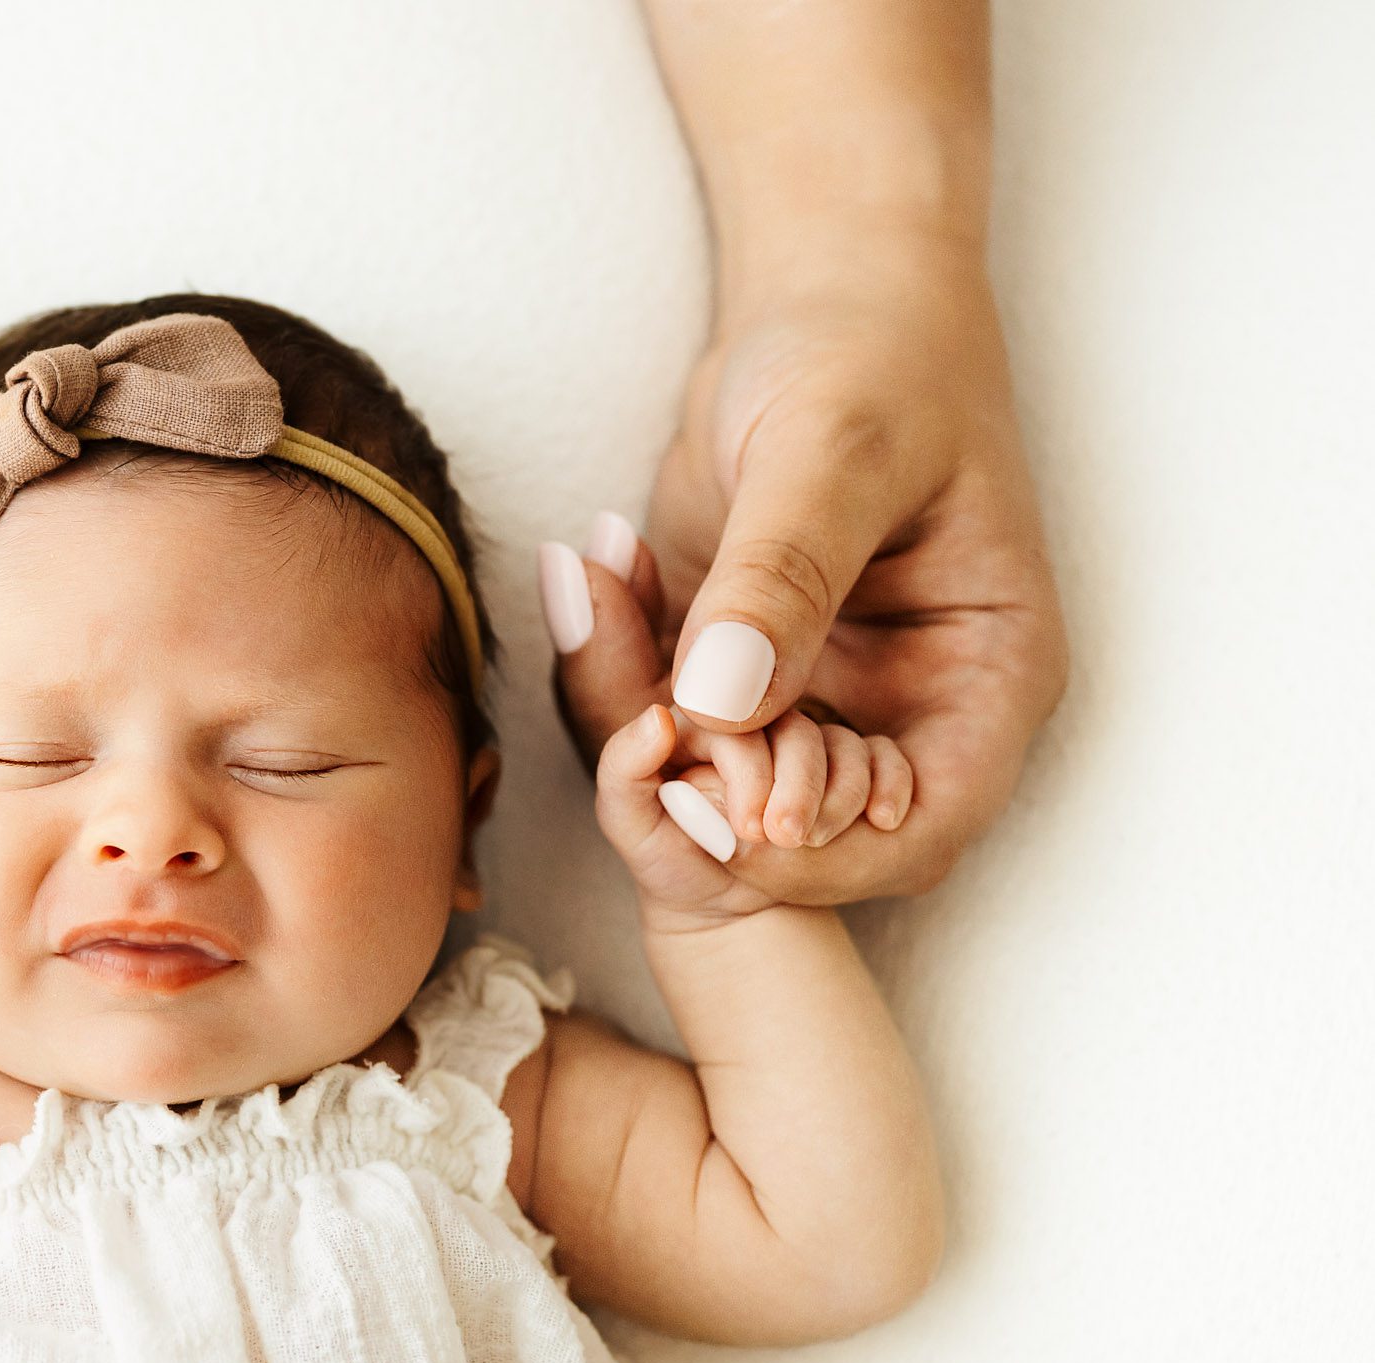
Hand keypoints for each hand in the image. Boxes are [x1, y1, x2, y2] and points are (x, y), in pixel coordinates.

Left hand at [553, 235, 1066, 901]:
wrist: (825, 296)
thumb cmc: (871, 354)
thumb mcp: (834, 452)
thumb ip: (780, 578)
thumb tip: (719, 706)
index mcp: (982, 682)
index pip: (914, 831)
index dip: (813, 854)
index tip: (712, 806)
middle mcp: (901, 713)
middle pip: (796, 835)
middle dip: (696, 794)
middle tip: (629, 709)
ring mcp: (810, 700)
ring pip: (704, 783)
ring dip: (628, 718)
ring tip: (595, 588)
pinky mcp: (727, 673)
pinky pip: (652, 718)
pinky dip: (603, 668)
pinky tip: (593, 570)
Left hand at [593, 700, 910, 932]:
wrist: (721, 906)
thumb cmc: (670, 860)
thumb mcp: (629, 820)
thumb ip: (624, 765)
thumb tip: (656, 719)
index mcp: (709, 707)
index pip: (741, 715)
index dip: (749, 771)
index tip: (748, 828)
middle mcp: (764, 710)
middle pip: (799, 724)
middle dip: (799, 784)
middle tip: (786, 839)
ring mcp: (811, 733)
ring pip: (846, 738)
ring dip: (845, 789)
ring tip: (819, 841)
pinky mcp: (851, 759)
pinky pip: (885, 754)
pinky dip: (890, 781)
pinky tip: (884, 818)